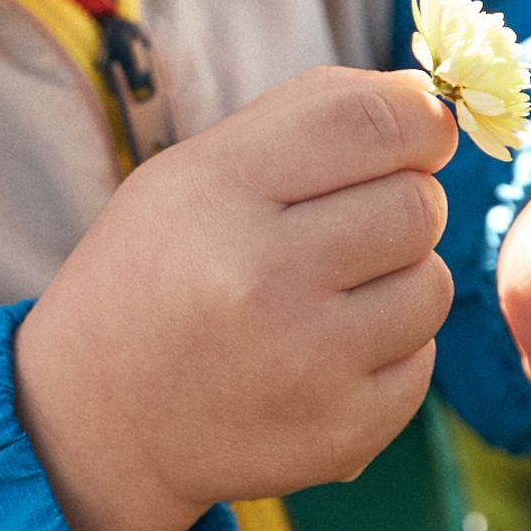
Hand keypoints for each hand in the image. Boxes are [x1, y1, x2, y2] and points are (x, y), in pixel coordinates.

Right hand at [14, 67, 457, 530]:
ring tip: (328, 295)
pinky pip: (421, 362)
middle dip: (403, 202)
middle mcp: (264, 275)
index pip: (372, 122)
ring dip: (399, 280)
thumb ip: (307, 117)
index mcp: (221, 191)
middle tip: (349, 225)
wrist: (98, 418)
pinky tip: (323, 354)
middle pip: (417, 203)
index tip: (418, 133)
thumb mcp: (193, 171)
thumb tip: (428, 100)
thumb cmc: (157, 271)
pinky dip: (388, 352)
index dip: (419, 119)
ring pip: (432, 285)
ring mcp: (305, 362)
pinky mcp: (339, 430)